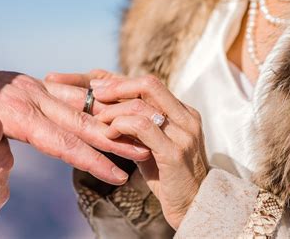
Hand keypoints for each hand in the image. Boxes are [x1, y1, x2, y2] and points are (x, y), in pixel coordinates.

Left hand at [0, 61, 148, 184]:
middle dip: (112, 139)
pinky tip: (110, 107)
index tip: (115, 173)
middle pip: (79, 121)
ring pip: (81, 103)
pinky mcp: (35, 84)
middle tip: (142, 152)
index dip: (89, 158)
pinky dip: (93, 100)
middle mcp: (32, 97)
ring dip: (109, 117)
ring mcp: (36, 87)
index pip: (60, 140)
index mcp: (15, 113)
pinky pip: (71, 91)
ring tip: (135, 130)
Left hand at [90, 75, 208, 229]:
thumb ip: (136, 126)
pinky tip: (109, 134)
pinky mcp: (175, 152)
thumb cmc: (168, 177)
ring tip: (98, 121)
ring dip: (114, 110)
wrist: (194, 207)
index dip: (122, 82)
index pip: (150, 85)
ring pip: (142, 105)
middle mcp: (187, 118)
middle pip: (149, 85)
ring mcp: (184, 134)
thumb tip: (107, 108)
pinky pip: (142, 127)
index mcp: (184, 113)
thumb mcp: (150, 145)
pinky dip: (120, 125)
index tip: (99, 85)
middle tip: (95, 94)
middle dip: (117, 86)